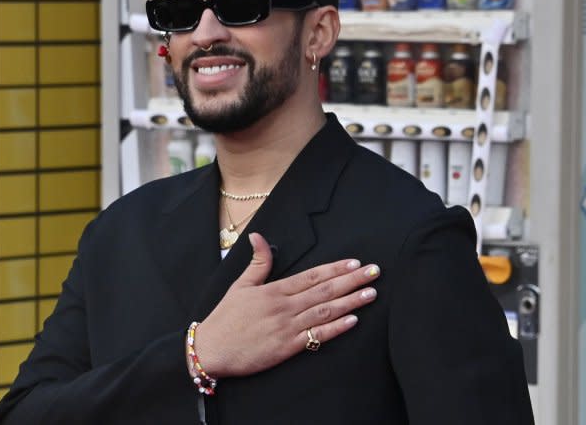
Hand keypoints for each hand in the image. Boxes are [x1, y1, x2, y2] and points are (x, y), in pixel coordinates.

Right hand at [192, 232, 379, 377]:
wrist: (211, 350)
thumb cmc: (225, 318)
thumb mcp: (240, 286)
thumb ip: (257, 262)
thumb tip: (258, 235)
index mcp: (274, 290)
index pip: (312, 276)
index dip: (335, 268)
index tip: (355, 263)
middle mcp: (284, 307)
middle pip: (324, 290)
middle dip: (352, 281)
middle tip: (375, 273)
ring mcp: (287, 327)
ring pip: (325, 312)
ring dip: (350, 302)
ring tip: (371, 294)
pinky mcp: (286, 348)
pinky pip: (316, 337)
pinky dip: (335, 329)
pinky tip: (352, 321)